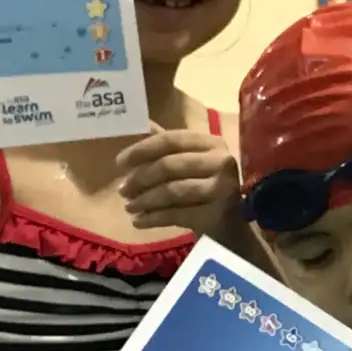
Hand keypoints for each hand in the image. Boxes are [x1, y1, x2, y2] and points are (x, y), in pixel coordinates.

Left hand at [119, 125, 239, 233]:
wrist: (232, 227)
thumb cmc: (206, 190)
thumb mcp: (192, 162)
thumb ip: (170, 145)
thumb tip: (141, 123)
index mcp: (212, 143)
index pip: (171, 139)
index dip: (141, 149)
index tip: (119, 163)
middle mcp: (221, 162)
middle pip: (169, 165)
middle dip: (140, 178)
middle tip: (122, 190)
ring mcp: (222, 188)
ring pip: (172, 191)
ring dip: (144, 200)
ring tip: (128, 207)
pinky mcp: (217, 214)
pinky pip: (176, 214)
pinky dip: (153, 218)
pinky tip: (138, 221)